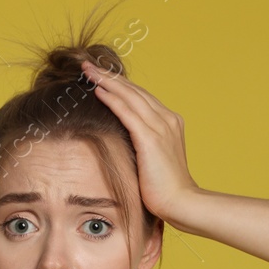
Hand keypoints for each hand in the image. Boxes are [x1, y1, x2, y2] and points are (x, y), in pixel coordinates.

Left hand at [80, 59, 199, 224]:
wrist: (181, 203)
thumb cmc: (166, 189)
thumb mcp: (155, 160)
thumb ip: (144, 145)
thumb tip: (125, 143)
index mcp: (170, 123)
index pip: (142, 97)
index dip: (121, 85)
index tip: (102, 77)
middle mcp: (167, 119)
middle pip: (135, 91)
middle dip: (110, 76)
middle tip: (88, 65)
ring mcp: (160, 127)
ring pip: (130, 96)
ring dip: (107, 81)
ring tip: (87, 70)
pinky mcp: (150, 138)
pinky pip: (127, 112)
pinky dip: (112, 99)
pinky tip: (98, 90)